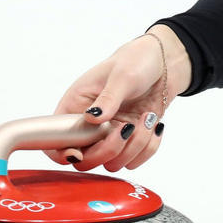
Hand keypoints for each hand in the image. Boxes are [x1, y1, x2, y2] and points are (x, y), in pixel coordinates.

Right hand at [45, 24, 190, 171]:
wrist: (166, 61)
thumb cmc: (137, 59)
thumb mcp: (122, 75)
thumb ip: (108, 98)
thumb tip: (93, 118)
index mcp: (76, 106)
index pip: (56, 140)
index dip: (61, 153)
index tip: (78, 153)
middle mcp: (90, 125)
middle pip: (85, 160)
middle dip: (108, 150)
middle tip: (126, 128)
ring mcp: (110, 135)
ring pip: (112, 163)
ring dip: (134, 146)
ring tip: (146, 119)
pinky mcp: (131, 140)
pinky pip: (134, 161)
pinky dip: (147, 148)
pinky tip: (154, 125)